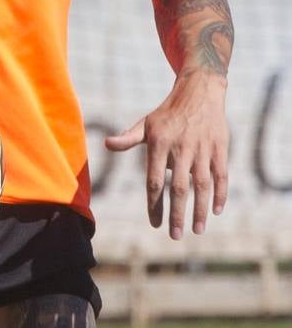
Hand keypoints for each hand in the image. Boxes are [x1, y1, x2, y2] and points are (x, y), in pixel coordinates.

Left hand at [104, 71, 228, 238]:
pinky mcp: (219, 148)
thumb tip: (106, 144)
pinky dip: (221, 194)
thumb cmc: (168, 113)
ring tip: (196, 230)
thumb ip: (128, 138)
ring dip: (200, 210)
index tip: (154, 224)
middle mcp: (181, 148)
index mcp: (159, 144)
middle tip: (175, 236)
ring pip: (202, 185)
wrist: (199, 91)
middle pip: (178, 187)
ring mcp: (202, 149)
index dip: (154, 204)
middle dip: (177, 214)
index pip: (154, 180)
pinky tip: (216, 211)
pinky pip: (221, 176)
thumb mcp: (146, 123)